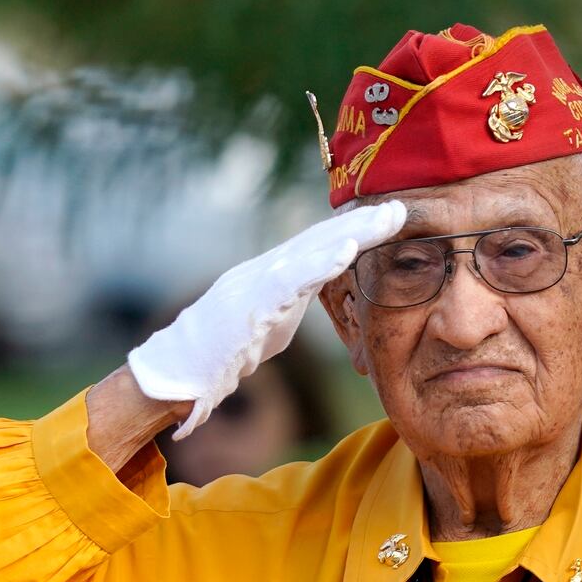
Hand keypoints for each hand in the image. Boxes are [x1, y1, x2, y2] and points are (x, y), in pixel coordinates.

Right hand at [127, 201, 406, 437]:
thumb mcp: (269, 322)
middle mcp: (266, 270)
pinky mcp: (250, 303)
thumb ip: (292, 302)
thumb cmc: (222, 353)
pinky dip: (320, 263)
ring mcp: (255, 282)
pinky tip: (348, 251)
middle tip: (401, 207)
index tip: (391, 218)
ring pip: (310, 251)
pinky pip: (291, 280)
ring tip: (385, 220)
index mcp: (273, 276)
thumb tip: (317, 291)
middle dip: (362, 222)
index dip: (355, 229)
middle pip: (320, 238)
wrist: (180, 373)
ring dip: (352, 233)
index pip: (320, 246)